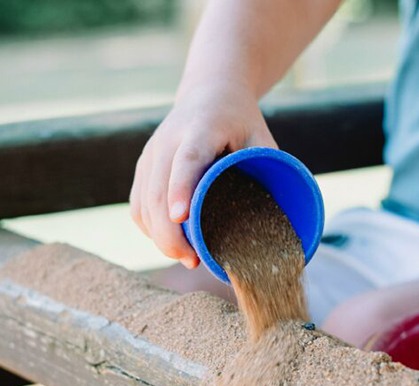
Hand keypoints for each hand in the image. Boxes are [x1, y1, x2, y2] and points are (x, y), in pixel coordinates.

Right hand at [129, 82, 276, 268]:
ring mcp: (151, 154)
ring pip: (144, 203)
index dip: (181, 189)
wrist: (208, 92)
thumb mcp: (261, 137)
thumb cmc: (240, 121)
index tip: (181, 217)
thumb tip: (280, 221)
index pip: (185, 161)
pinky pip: (138, 205)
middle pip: (158, 191)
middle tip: (192, 260)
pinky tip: (168, 242)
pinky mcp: (143, 167)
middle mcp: (168, 140)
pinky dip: (149, 228)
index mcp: (200, 129)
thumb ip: (269, 170)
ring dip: (159, 236)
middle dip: (169, 232)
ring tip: (185, 257)